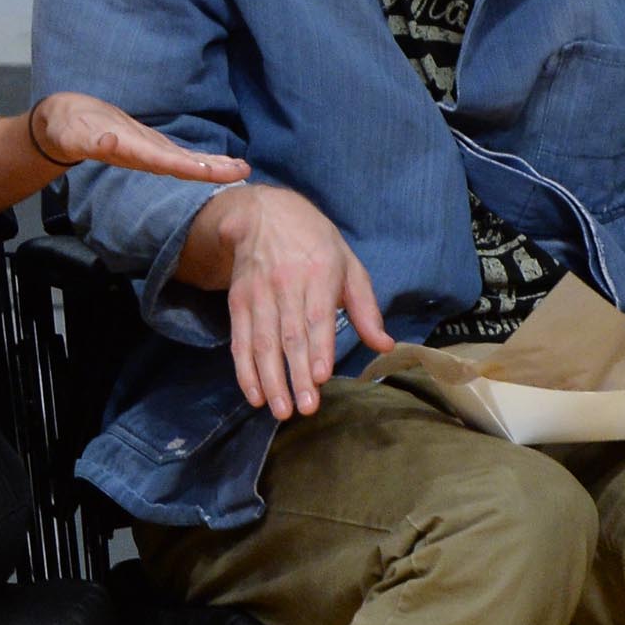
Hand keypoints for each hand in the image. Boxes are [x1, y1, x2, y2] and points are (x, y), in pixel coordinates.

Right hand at [30, 93, 251, 183]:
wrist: (64, 125)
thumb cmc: (66, 126)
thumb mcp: (72, 133)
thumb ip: (89, 141)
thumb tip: (108, 144)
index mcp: (131, 154)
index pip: (165, 163)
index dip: (189, 167)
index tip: (211, 170)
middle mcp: (146, 158)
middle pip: (184, 167)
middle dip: (212, 171)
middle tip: (242, 172)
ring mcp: (152, 155)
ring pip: (188, 163)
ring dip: (215, 167)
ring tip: (243, 168)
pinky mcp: (154, 148)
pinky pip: (184, 157)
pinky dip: (205, 160)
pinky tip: (225, 163)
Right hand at [215, 185, 392, 418]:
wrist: (263, 214)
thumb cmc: (316, 244)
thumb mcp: (349, 266)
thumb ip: (366, 308)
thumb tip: (385, 345)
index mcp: (319, 274)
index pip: (317, 316)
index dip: (318, 347)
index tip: (321, 376)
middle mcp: (286, 285)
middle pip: (290, 336)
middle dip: (296, 375)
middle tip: (304, 408)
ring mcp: (259, 295)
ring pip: (263, 343)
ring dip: (270, 380)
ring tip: (280, 410)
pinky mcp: (239, 303)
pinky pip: (241, 341)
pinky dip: (245, 371)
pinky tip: (254, 395)